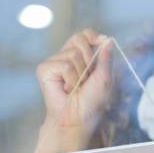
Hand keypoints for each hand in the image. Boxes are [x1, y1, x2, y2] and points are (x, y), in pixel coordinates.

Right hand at [34, 29, 111, 152]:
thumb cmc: (92, 101)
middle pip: (79, 39)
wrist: (78, 118)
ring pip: (73, 54)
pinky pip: (64, 65)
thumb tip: (108, 39)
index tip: (101, 41)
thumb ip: (106, 58)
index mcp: (81, 56)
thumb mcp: (105, 78)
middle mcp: (66, 56)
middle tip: (87, 79)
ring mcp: (54, 62)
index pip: (84, 34)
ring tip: (77, 87)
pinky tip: (67, 89)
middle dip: (89, 59)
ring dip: (81, 74)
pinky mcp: (44, 69)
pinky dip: (71, 79)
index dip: (92, 36)